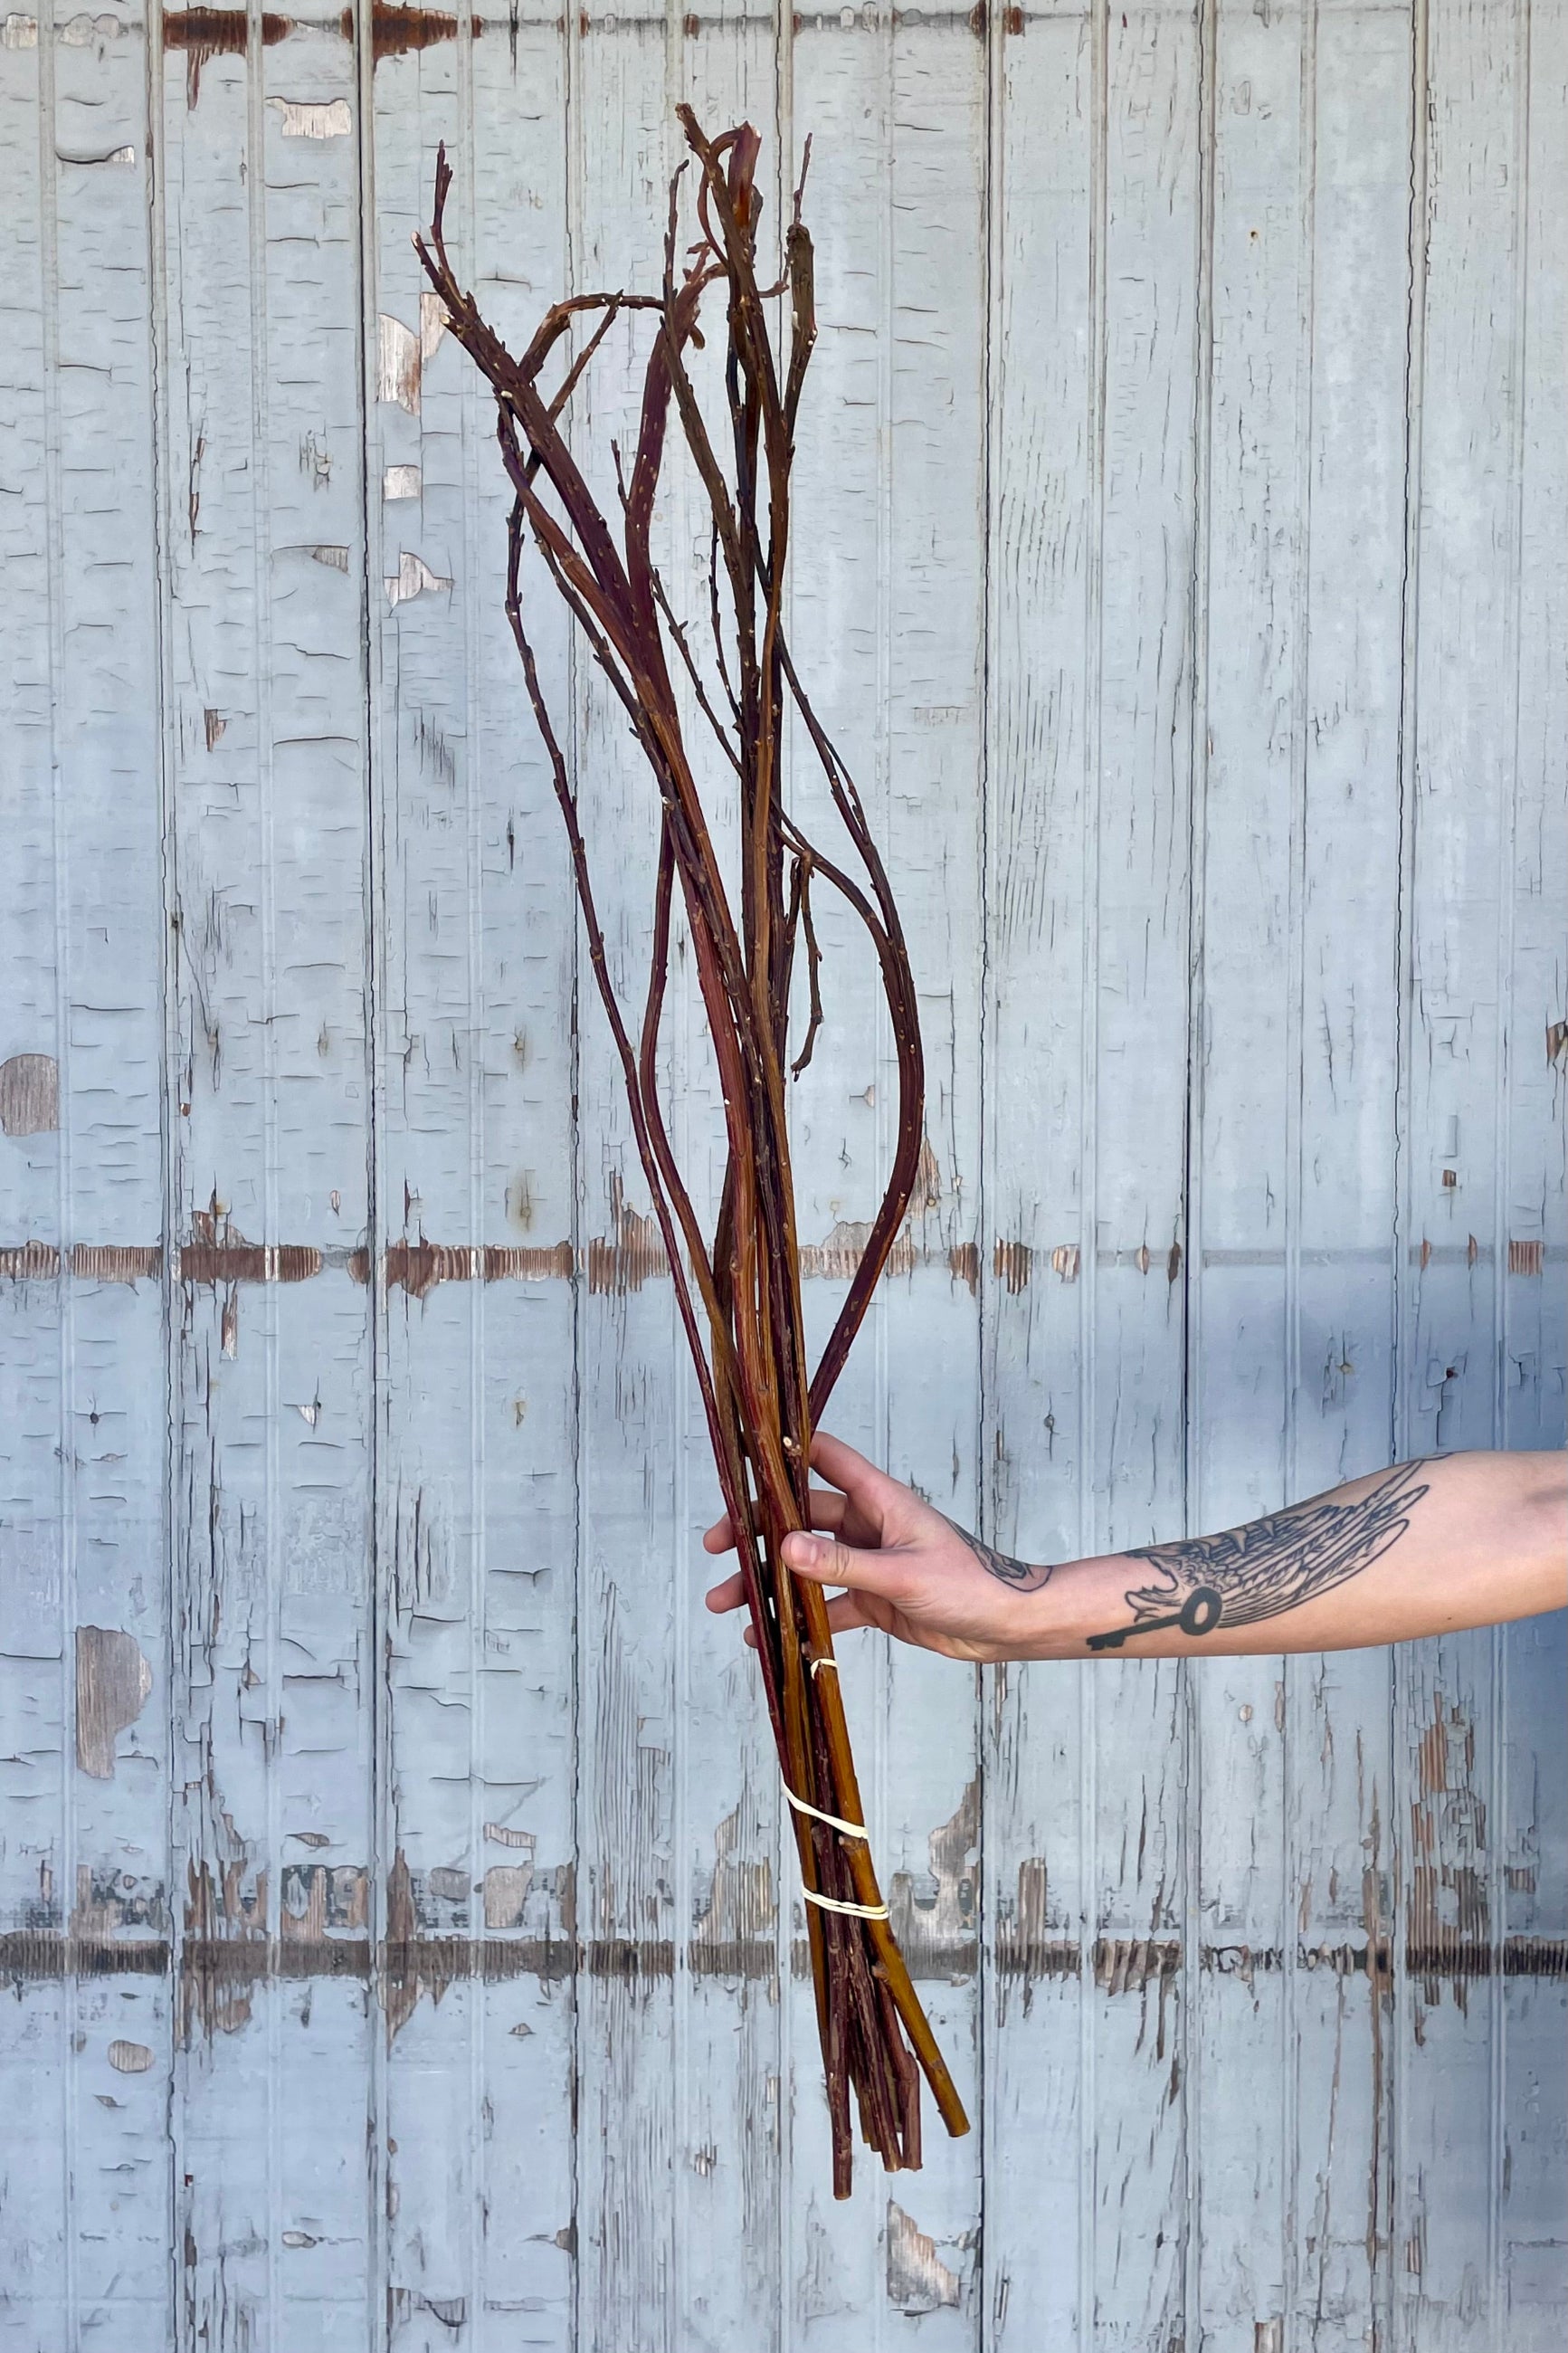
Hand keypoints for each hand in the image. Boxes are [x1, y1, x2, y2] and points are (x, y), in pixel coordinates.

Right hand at [702, 1430, 1054, 1664]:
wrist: (1007, 1626)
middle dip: (758, 1533)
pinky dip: (798, 1619)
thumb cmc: (969, 1583)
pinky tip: (768, 1637)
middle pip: (801, 1519)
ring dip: (769, 1582)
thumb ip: (842, 1564)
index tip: (744, 1455)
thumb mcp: (900, 1574)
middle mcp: (869, 1525)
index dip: (786, 1452)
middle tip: (717, 1547)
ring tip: (726, 1603)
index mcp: (880, 1500)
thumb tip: (785, 1547)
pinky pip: (826, 1606)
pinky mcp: (874, 1599)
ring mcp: (869, 1563)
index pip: (826, 1459)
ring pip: (806, 1567)